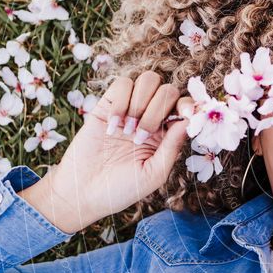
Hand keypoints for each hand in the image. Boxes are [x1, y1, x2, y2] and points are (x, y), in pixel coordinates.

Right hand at [19, 71, 194, 233]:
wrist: (83, 192)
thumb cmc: (121, 189)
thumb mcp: (153, 173)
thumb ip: (172, 146)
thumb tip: (189, 120)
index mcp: (166, 135)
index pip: (184, 107)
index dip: (188, 106)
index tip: (186, 116)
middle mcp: (151, 118)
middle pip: (168, 90)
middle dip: (158, 111)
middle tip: (140, 137)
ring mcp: (130, 110)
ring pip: (148, 80)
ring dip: (141, 104)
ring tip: (127, 132)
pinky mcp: (107, 104)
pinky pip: (122, 84)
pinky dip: (121, 102)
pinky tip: (112, 127)